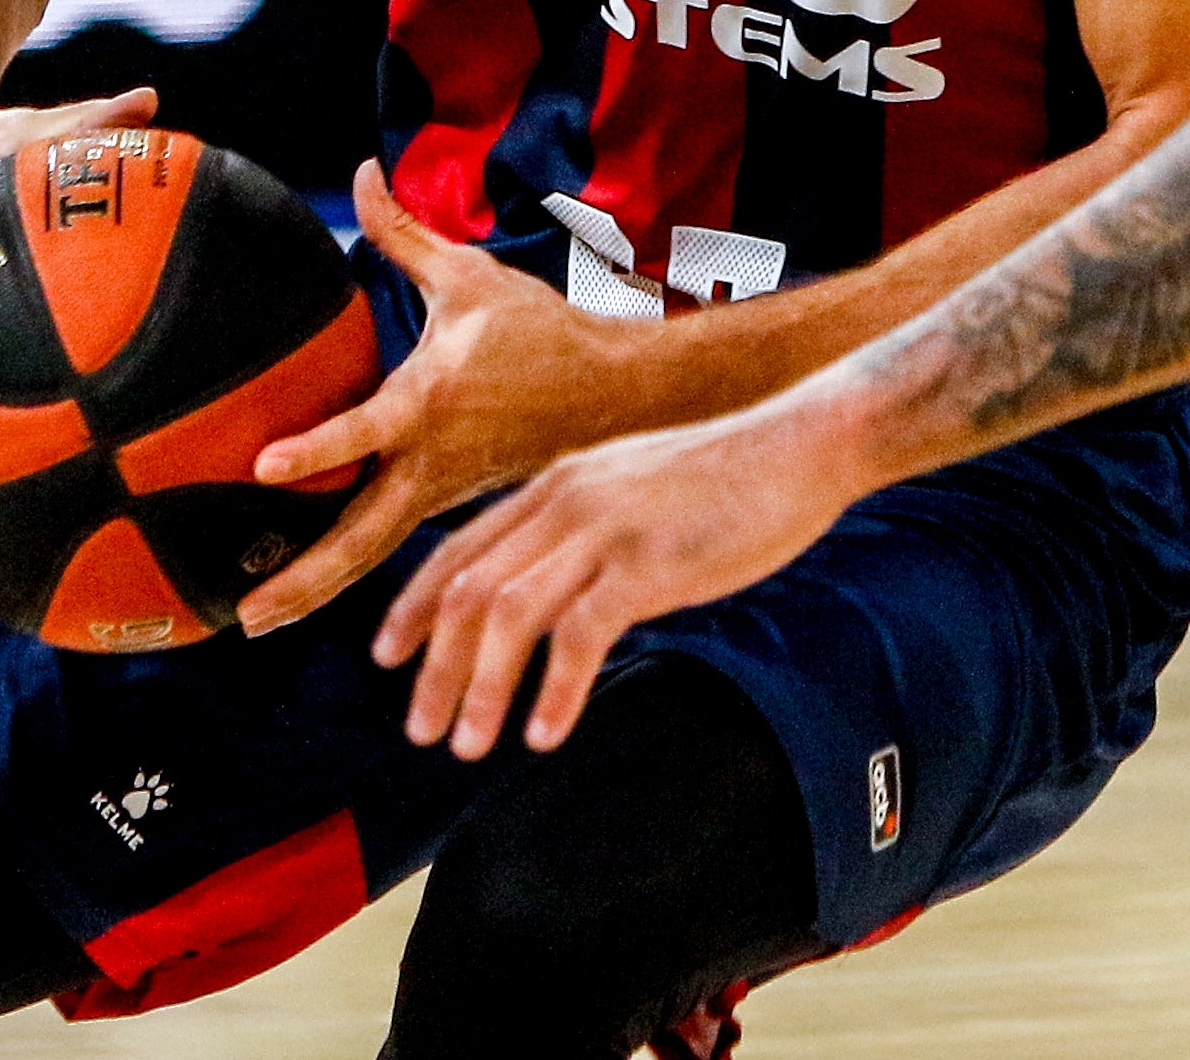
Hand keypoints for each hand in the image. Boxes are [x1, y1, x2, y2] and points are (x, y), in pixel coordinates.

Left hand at [236, 164, 628, 635]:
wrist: (611, 392)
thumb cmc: (536, 328)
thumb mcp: (469, 275)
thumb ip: (402, 233)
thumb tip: (361, 171)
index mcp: (432, 398)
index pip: (366, 428)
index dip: (318, 446)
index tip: (266, 465)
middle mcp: (431, 458)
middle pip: (360, 533)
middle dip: (304, 576)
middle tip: (245, 613)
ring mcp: (440, 491)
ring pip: (370, 553)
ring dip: (315, 588)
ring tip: (257, 620)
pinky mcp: (446, 505)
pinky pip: (388, 545)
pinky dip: (346, 574)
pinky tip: (304, 592)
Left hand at [374, 399, 865, 759]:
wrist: (801, 443)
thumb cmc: (728, 472)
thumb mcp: (631, 484)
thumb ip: (581, 524)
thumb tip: (544, 587)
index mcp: (558, 482)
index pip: (458, 549)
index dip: (413, 608)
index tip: (389, 658)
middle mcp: (567, 499)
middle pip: (469, 591)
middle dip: (435, 669)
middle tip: (422, 731)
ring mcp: (606, 528)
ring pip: (508, 617)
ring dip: (480, 690)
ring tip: (471, 745)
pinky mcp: (649, 562)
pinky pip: (579, 637)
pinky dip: (554, 693)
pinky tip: (546, 733)